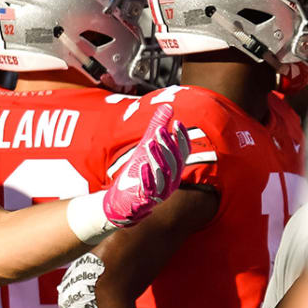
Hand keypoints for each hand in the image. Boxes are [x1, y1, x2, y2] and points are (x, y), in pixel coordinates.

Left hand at [103, 104, 188, 225]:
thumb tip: (168, 106)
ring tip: (149, 143)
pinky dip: (147, 177)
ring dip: (157, 157)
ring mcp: (160, 192)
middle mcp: (172, 181)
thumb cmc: (138, 172)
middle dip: (168, 145)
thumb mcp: (147, 148)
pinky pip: (150, 188)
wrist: (122, 201)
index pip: (184, 152)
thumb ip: (157, 128)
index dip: (182, 138)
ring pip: (165, 174)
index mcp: (174, 169)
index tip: (177, 122)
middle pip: (175, 162)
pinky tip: (142, 165)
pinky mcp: (146, 199)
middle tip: (160, 129)